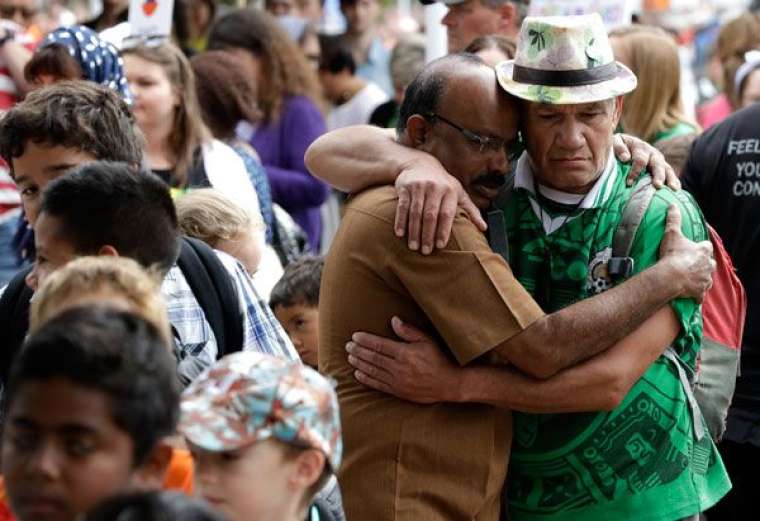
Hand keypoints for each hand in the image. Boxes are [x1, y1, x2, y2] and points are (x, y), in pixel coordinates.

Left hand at [346, 317, 461, 402]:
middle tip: (348, 346)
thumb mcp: (427, 340)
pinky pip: (378, 385)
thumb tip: (393, 320)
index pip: (379, 345)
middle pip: (373, 358)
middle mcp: (399, 368)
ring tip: (350, 357)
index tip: (355, 336)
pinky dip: (366, 379)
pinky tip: (358, 374)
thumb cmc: (438, 359)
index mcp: (405, 353)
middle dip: (358, 351)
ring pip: (373, 371)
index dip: (365, 340)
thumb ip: (409, 331)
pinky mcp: (398, 392)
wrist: (449, 384)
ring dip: (359, 363)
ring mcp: (397, 381)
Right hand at [394, 157, 485, 254]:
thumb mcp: (459, 193)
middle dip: (427, 234)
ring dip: (414, 231)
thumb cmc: (443, 184)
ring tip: (413, 247)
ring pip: (416, 212)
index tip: (440, 246)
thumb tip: (484, 228)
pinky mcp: (405, 187)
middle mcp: (435, 188)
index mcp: (450, 191)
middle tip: (425, 251)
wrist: (420, 164)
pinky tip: (400, 234)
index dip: (443, 230)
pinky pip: (402, 207)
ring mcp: (419, 187)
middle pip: (430, 215)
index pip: (447, 214)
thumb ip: (471, 210)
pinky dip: (401, 221)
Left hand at [614, 134, 679, 189]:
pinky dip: (674, 180)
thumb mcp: (615, 142)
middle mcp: (651, 152)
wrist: (623, 143)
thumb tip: (626, 158)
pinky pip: (669, 173)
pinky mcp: (662, 166)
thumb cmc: (616, 146)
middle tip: (658, 185)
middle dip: (658, 175)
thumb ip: (619, 148)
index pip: (640, 160)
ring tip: (673, 189)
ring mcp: (658, 159)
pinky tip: (677, 190)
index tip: (629, 183)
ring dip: (670, 178)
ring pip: (666, 168)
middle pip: (657, 164)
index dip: (635, 172)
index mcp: (640, 147)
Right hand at [659, 205, 714, 301]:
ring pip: (706, 278)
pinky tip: (690, 295)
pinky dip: (696, 295)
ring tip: (689, 279)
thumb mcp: (672, 234)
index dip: (699, 248)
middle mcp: (708, 265)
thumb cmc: (673, 255)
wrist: (671, 276)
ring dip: (700, 278)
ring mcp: (705, 279)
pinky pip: (700, 295)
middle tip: (689, 264)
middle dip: (701, 264)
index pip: (706, 247)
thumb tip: (673, 205)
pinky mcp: (700, 292)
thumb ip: (673, 220)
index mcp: (704, 251)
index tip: (692, 249)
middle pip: (708, 263)